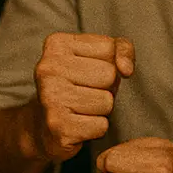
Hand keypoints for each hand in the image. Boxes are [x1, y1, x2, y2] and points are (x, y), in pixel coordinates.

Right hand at [27, 33, 133, 162]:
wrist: (46, 125)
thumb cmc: (79, 85)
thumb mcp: (100, 56)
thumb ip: (121, 48)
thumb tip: (126, 69)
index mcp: (56, 44)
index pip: (109, 49)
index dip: (107, 64)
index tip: (86, 72)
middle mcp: (48, 68)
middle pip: (109, 75)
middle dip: (105, 88)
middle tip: (84, 93)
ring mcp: (50, 98)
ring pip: (106, 101)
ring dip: (101, 109)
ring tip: (81, 108)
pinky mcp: (58, 127)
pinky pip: (101, 125)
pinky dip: (96, 128)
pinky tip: (78, 124)